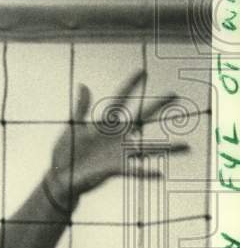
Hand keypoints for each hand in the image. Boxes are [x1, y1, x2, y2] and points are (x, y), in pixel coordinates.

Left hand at [45, 69, 190, 210]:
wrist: (61, 176)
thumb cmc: (67, 151)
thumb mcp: (73, 128)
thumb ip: (80, 108)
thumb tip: (83, 85)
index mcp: (104, 124)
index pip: (119, 100)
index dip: (129, 86)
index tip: (141, 71)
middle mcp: (116, 136)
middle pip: (139, 117)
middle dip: (155, 106)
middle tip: (174, 93)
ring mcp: (117, 152)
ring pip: (146, 148)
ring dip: (166, 148)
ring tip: (187, 146)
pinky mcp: (114, 169)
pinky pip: (132, 171)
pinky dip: (144, 173)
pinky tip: (159, 174)